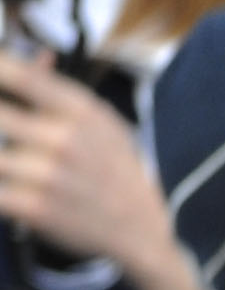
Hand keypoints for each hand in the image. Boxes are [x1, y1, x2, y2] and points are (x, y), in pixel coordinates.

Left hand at [0, 54, 201, 289]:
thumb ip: (63, 93)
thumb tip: (35, 56)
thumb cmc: (121, 174)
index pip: (25, 77)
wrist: (145, 233)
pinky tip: (16, 189)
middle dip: (2, 121)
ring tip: (21, 167)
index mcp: (83, 112)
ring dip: (5, 162)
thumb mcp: (105, 125)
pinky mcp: (33, 208)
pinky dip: (3, 190)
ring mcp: (48, 175)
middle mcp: (64, 139)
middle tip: (15, 133)